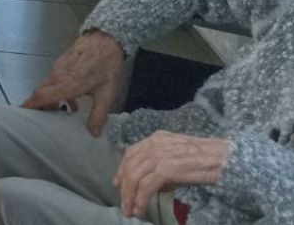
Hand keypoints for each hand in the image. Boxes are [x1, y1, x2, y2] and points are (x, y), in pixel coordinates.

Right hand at [25, 29, 125, 134]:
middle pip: (41, 92)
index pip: (42, 96)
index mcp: (67, 85)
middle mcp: (58, 76)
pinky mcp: (60, 63)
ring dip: (50, 98)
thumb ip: (98, 115)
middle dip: (39, 105)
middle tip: (44, 118)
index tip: (22, 112)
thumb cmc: (106, 68)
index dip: (31, 105)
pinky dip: (56, 89)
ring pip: (47, 85)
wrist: (104, 41)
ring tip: (63, 108)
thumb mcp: (106, 94)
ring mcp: (57, 68)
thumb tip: (93, 134)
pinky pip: (53, 79)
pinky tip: (72, 96)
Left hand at [114, 132, 229, 218]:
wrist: (231, 160)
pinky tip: (141, 210)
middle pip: (130, 165)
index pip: (132, 153)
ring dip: (130, 196)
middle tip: (125, 205)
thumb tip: (152, 186)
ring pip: (135, 175)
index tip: (118, 184)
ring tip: (131, 211)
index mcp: (159, 138)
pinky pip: (147, 185)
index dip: (122, 169)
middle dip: (124, 187)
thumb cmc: (212, 161)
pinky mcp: (168, 168)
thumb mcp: (183, 160)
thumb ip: (165, 169)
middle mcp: (156, 143)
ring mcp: (162, 154)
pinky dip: (140, 199)